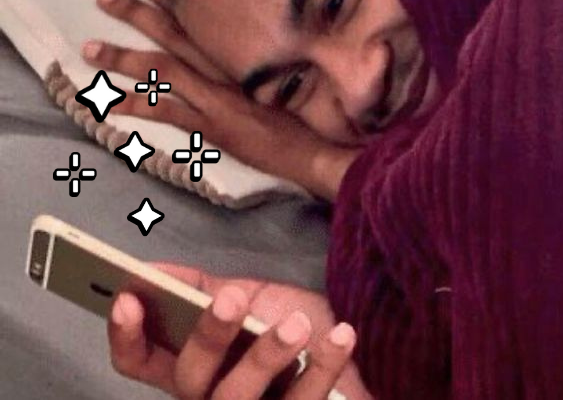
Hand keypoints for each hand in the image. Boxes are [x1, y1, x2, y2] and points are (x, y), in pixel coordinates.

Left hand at [82, 0, 357, 200]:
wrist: (316, 147)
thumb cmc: (312, 108)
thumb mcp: (294, 71)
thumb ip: (270, 54)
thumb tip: (259, 38)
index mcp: (243, 50)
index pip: (202, 18)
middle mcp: (226, 67)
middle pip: (175, 35)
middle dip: (139, 13)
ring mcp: (215, 97)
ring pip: (162, 70)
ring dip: (124, 58)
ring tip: (89, 49)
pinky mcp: (211, 126)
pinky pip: (167, 112)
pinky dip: (137, 106)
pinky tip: (107, 106)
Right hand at [108, 263, 372, 399]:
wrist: (335, 347)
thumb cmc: (280, 322)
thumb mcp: (243, 297)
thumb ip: (203, 287)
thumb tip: (157, 270)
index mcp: (190, 365)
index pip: (139, 362)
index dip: (126, 335)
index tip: (130, 297)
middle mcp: (209, 396)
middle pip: (189, 379)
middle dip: (208, 336)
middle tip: (233, 297)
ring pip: (239, 399)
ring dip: (267, 357)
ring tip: (297, 324)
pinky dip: (325, 365)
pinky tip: (341, 334)